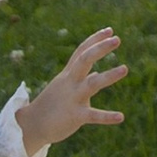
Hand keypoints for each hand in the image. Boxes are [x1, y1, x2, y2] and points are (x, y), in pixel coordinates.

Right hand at [14, 27, 126, 156]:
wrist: (32, 125)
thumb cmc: (51, 105)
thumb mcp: (64, 87)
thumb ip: (81, 79)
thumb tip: (95, 72)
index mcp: (69, 75)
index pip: (82, 52)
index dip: (95, 40)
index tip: (110, 30)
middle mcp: (71, 82)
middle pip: (85, 59)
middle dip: (100, 48)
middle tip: (117, 39)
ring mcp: (73, 98)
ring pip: (92, 83)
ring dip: (109, 75)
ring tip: (125, 68)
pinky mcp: (75, 116)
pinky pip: (93, 115)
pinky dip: (107, 117)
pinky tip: (121, 117)